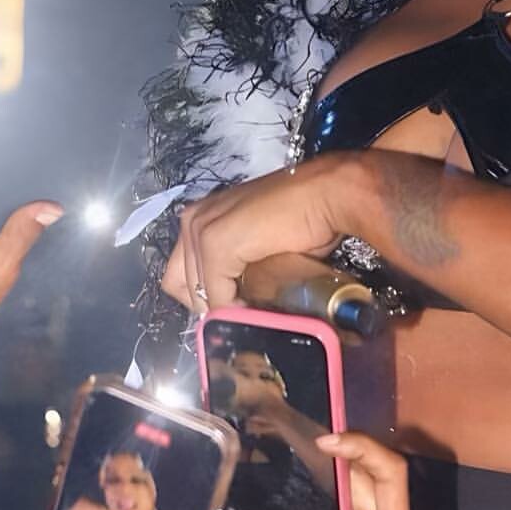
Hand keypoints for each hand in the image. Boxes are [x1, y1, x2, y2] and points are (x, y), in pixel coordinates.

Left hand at [162, 161, 345, 313]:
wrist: (328, 194)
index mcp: (201, 216)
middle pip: (182, 285)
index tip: (233, 309)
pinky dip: (234, 309)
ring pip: (197, 293)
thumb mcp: (261, 245)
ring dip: (224, 310)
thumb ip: (241, 268)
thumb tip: (241, 301)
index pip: (183, 273)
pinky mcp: (216, 243)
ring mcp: (202, 229)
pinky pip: (216, 294)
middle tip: (243, 314)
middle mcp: (194, 218)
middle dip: (212, 307)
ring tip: (252, 313)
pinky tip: (256, 310)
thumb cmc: (305, 214)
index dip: (206, 297)